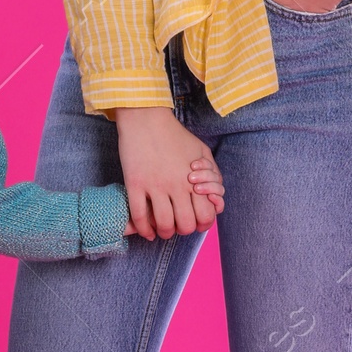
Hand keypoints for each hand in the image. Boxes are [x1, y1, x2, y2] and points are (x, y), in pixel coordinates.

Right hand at [115, 109, 224, 239]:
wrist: (146, 118)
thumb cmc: (175, 135)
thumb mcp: (202, 151)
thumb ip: (212, 174)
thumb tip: (215, 198)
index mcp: (195, 179)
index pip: (206, 214)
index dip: (203, 224)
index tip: (196, 222)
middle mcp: (177, 185)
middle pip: (186, 224)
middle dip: (183, 230)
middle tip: (178, 226)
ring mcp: (155, 185)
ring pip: (164, 224)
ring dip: (165, 232)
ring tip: (163, 230)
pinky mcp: (135, 184)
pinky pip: (139, 216)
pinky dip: (143, 230)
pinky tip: (147, 232)